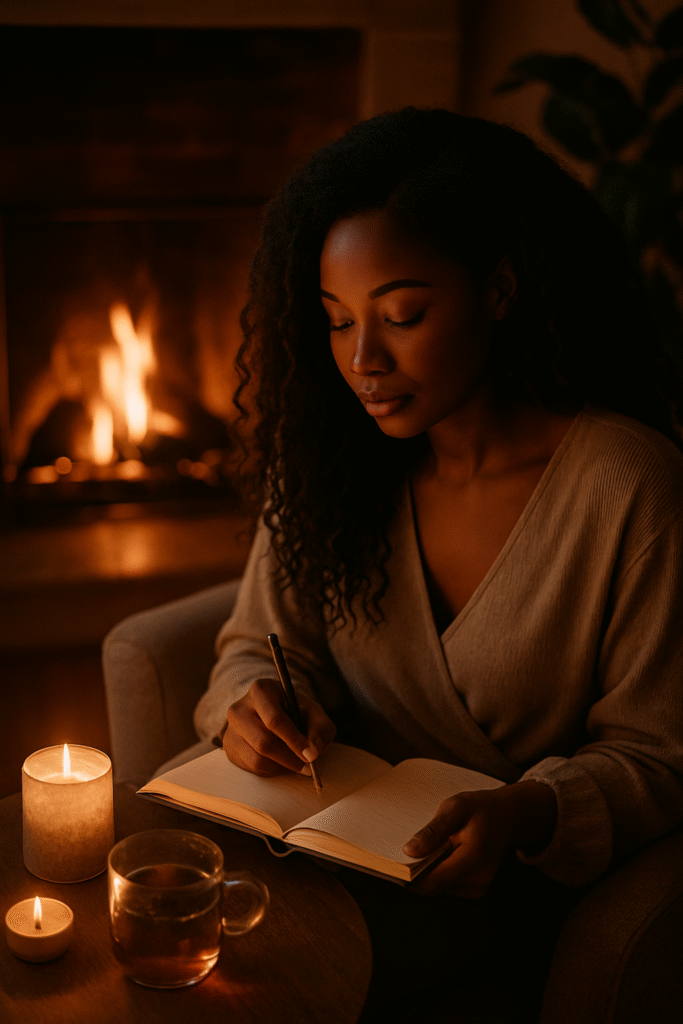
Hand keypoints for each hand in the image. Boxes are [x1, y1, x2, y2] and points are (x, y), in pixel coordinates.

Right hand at [222, 677, 335, 777]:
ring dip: (282, 767)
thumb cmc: (296, 712)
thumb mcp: (314, 714)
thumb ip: (319, 730)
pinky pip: (251, 768)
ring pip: (256, 759)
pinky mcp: (229, 748)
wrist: (276, 715)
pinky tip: (281, 762)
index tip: (311, 756)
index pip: (274, 719)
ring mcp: (230, 730)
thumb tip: (313, 752)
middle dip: (290, 758)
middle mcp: (239, 709)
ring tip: (297, 763)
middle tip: (309, 767)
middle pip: (263, 742)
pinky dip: (272, 770)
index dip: (294, 740)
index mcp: (261, 691)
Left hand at [403, 781, 556, 897]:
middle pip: (434, 887)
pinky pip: (449, 886)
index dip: (410, 877)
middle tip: (415, 848)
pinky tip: (445, 854)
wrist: (507, 815)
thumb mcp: (455, 807)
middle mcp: (479, 878)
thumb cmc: (480, 808)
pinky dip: (441, 873)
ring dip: (431, 872)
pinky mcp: (477, 889)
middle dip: (419, 872)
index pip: (433, 881)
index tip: (396, 864)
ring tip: (436, 847)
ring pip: (440, 888)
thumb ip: (433, 830)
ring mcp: (480, 886)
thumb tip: (409, 851)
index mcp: (473, 857)